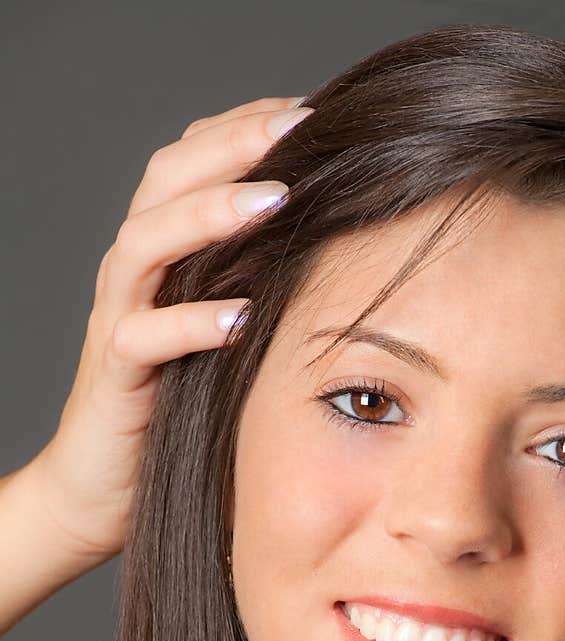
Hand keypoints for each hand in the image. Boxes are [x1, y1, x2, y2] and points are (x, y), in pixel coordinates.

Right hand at [33, 94, 311, 561]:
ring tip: (275, 200)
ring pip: (147, 242)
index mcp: (164, 251)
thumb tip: (340, 245)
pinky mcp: (117, 375)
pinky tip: (242, 316)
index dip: (245, 126)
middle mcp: (135, 271)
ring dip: (211, 215)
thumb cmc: (178, 404)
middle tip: (302, 127)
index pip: (193, 160)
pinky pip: (144, 337)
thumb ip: (258, 281)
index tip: (313, 110)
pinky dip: (191, 322)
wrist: (102, 484)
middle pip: (168, 178)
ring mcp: (120, 317)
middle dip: (235, 145)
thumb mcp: (225, 331)